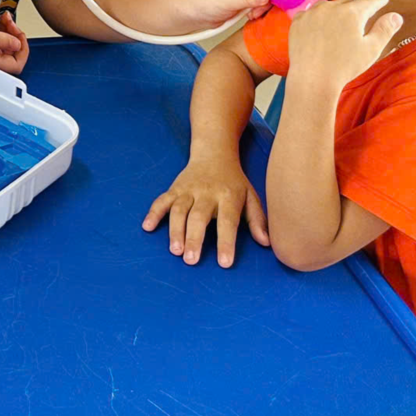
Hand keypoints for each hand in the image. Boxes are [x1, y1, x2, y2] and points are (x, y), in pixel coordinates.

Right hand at [0, 10, 31, 70]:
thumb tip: (18, 45)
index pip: (17, 65)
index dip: (23, 50)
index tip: (21, 35)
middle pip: (12, 54)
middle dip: (15, 35)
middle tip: (12, 22)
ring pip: (5, 47)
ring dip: (8, 31)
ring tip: (6, 19)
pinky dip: (1, 31)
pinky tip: (0, 22)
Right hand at [142, 158, 268, 266]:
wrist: (214, 153)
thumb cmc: (234, 182)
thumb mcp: (251, 196)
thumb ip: (258, 220)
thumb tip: (267, 243)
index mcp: (228, 196)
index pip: (228, 221)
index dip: (226, 242)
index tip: (224, 263)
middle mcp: (207, 192)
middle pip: (199, 216)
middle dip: (194, 238)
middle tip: (191, 260)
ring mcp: (188, 190)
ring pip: (179, 210)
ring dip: (175, 230)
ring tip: (175, 251)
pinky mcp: (175, 188)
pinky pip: (162, 200)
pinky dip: (154, 213)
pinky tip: (147, 227)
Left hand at [288, 0, 403, 93]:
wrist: (312, 78)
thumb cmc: (344, 66)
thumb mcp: (371, 49)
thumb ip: (385, 29)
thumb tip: (396, 16)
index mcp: (352, 12)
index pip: (370, 1)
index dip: (378, 1)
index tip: (383, 0)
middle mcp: (330, 7)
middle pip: (349, 3)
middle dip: (357, 8)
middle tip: (363, 16)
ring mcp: (312, 13)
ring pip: (329, 6)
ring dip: (336, 12)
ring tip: (341, 23)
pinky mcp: (298, 21)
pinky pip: (311, 14)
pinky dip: (318, 18)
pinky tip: (321, 29)